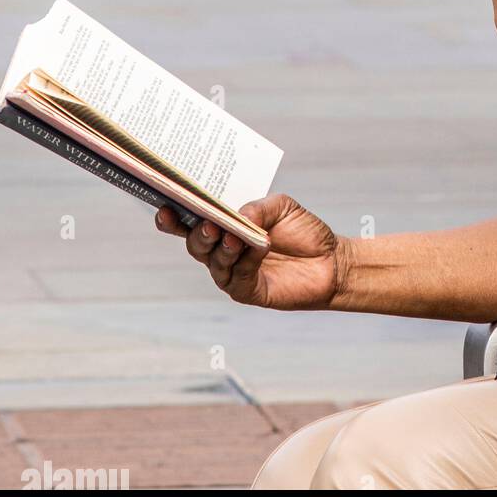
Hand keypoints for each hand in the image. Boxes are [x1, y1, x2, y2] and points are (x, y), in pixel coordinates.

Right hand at [154, 194, 347, 311]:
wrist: (330, 260)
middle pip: (196, 243)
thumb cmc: (302, 231)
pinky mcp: (247, 290)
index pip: (192, 223)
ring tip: (233, 235)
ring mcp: (233, 272)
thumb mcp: (282, 207)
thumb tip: (237, 214)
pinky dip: (246, 259)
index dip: (175, 217)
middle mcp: (223, 251)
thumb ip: (258, 207)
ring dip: (222, 247)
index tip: (166, 206)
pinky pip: (238, 275)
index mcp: (224, 227)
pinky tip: (258, 247)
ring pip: (214, 260)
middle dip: (198, 232)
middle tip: (207, 222)